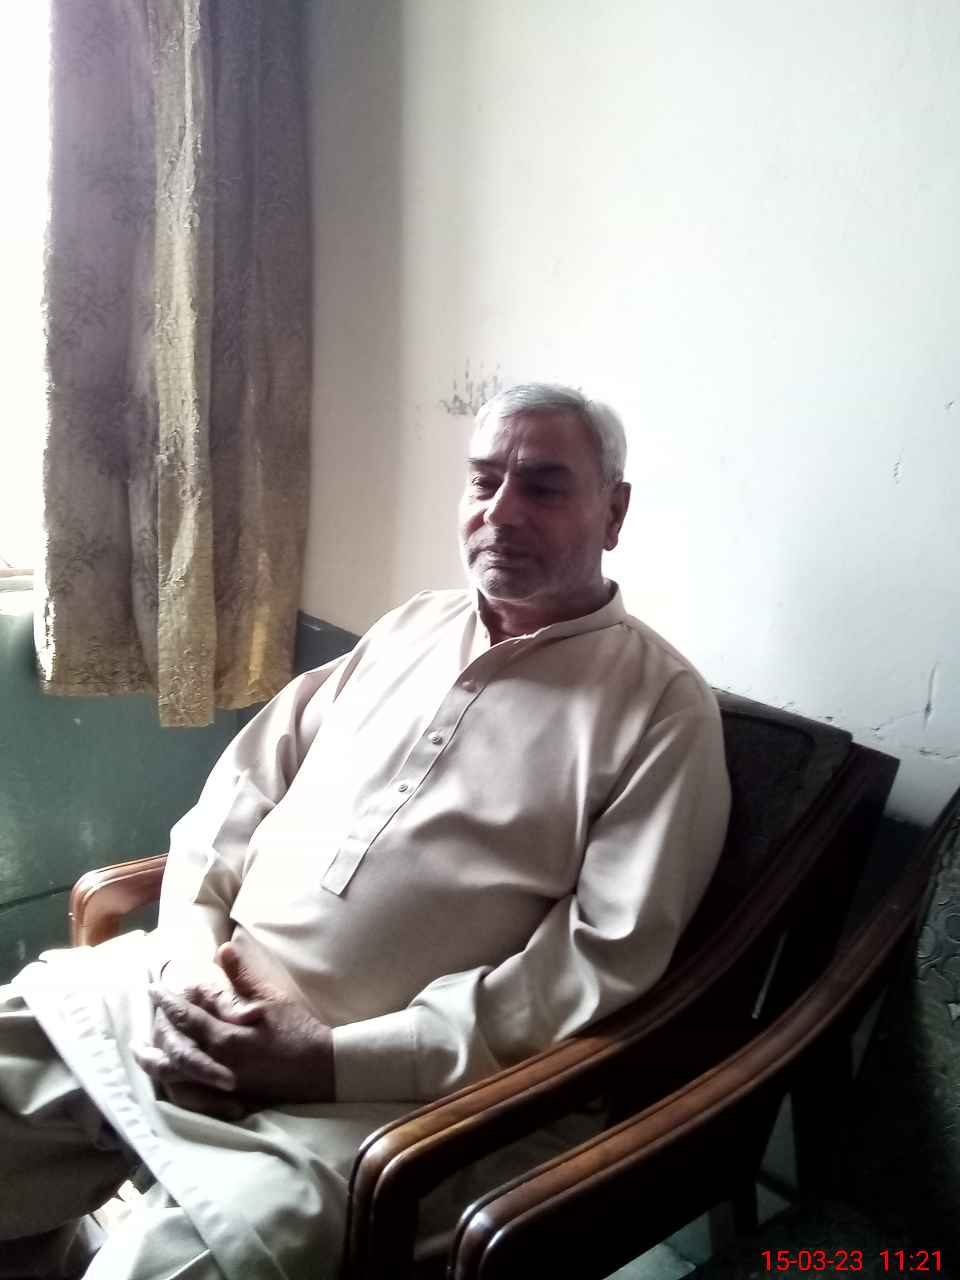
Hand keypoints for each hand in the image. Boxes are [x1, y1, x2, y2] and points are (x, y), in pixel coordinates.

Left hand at [133, 942, 334, 1112]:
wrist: (320, 1069)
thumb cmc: (298, 1030)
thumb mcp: (271, 999)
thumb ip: (242, 978)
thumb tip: (223, 949)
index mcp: (226, 1036)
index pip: (185, 1017)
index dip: (167, 1001)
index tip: (153, 988)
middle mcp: (216, 1063)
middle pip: (171, 1049)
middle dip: (156, 1028)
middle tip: (146, 1014)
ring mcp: (220, 1083)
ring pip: (175, 1076)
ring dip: (155, 1062)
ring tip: (141, 1051)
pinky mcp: (227, 1097)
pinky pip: (189, 1094)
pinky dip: (173, 1084)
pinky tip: (166, 1076)